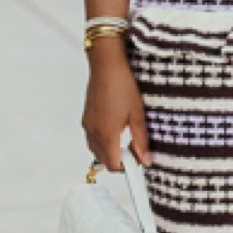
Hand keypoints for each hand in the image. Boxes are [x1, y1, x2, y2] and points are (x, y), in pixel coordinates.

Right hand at [82, 38, 151, 169]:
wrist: (106, 65)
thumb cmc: (122, 85)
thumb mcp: (138, 114)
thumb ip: (141, 140)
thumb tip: (145, 160)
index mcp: (106, 134)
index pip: (113, 165)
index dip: (127, 168)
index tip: (139, 164)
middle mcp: (93, 132)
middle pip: (104, 160)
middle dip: (120, 160)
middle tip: (136, 150)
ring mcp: (88, 125)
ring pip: (97, 149)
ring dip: (111, 151)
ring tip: (127, 138)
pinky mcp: (87, 117)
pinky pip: (92, 138)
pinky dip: (103, 141)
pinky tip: (117, 128)